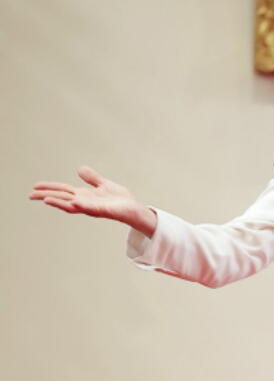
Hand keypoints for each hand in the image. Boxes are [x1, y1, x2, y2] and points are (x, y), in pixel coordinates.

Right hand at [30, 166, 156, 235]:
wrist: (137, 209)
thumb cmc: (121, 200)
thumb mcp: (105, 185)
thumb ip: (92, 178)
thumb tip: (79, 169)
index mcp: (85, 196)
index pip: (63, 191)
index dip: (49, 188)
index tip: (34, 186)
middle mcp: (86, 203)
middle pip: (63, 199)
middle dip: (47, 196)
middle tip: (31, 195)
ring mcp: (94, 208)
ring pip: (73, 206)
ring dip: (60, 203)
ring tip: (46, 199)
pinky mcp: (105, 211)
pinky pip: (92, 208)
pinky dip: (83, 205)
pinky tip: (75, 202)